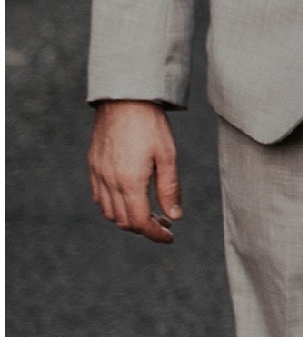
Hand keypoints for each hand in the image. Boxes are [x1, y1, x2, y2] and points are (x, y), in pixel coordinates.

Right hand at [87, 101, 180, 243]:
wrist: (124, 99)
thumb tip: (175, 217)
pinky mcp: (93, 166)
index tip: (170, 237)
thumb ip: (170, 188)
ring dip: (129, 219)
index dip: (156, 234)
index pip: (140, 221)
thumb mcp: (168, 156)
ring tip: (151, 213)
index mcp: (129, 182)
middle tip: (165, 224)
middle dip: (145, 228)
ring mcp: (98, 174)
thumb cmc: (151, 125)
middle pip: (124, 221)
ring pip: (109, 212)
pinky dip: (114, 206)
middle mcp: (109, 182)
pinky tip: (131, 199)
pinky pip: (100, 197)